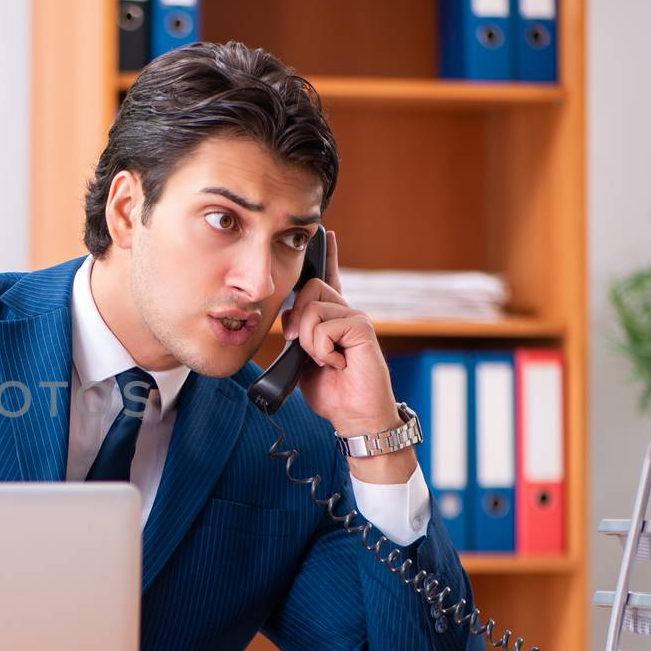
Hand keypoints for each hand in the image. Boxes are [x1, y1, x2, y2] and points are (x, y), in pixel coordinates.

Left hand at [281, 229, 414, 483]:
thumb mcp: (302, 362)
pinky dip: (321, 349)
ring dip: (309, 342)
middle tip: (301, 346)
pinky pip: (325, 326)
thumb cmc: (330, 392)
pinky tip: (336, 363)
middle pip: (310, 289)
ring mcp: (356, 319)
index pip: (329, 280)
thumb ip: (296, 337)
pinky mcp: (363, 329)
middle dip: (296, 319)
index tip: (325, 233)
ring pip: (313, 310)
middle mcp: (346, 314)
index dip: (327, 256)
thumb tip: (287, 323)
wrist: (354, 416)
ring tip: (325, 360)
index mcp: (332, 320)